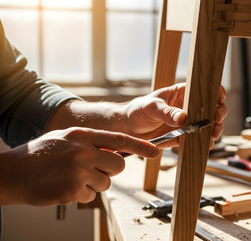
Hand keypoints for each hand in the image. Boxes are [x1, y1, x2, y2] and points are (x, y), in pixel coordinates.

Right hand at [0, 127, 158, 205]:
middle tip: (93, 169)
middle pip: (118, 165)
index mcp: (82, 136)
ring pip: (105, 183)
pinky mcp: (73, 190)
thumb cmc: (40, 155)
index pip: (120, 140)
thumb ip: (90, 142)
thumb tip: (116, 150)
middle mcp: (83, 151)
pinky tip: (64, 186)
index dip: (140, 146)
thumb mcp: (65, 138)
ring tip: (71, 177)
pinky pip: (90, 196)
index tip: (156, 152)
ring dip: (93, 184)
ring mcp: (79, 171)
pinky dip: (80, 194)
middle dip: (111, 170)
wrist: (12, 173)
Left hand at [123, 83, 227, 147]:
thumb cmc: (138, 110)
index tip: (219, 100)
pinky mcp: (184, 137)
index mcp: (183, 93)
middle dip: (219, 114)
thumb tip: (183, 117)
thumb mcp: (151, 107)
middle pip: (213, 108)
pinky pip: (198, 139)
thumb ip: (167, 112)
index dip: (216, 92)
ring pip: (209, 124)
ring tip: (213, 135)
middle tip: (217, 120)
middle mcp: (189, 107)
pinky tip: (207, 145)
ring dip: (215, 129)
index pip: (205, 89)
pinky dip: (204, 143)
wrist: (128, 129)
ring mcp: (188, 122)